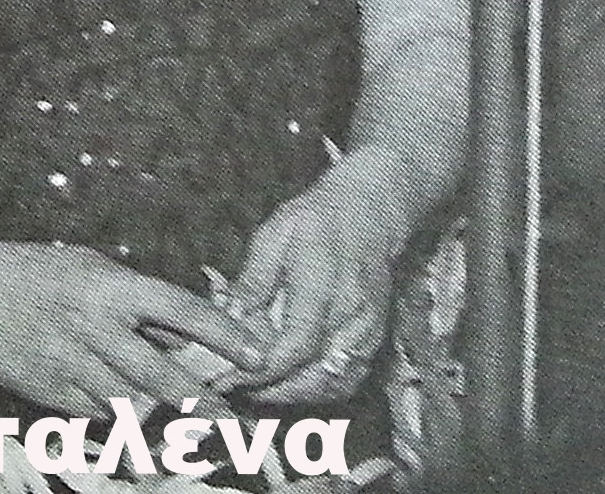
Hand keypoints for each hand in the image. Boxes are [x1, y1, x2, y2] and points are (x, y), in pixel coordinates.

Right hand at [0, 239, 266, 416]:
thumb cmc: (46, 273)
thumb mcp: (96, 270)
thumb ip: (140, 302)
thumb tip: (193, 335)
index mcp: (111, 285)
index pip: (181, 311)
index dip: (223, 336)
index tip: (255, 355)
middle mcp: (93, 324)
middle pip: (160, 372)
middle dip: (202, 399)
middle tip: (235, 417)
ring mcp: (68, 361)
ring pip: (130, 402)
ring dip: (162, 413)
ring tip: (191, 423)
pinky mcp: (48, 391)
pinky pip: (96, 413)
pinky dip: (116, 414)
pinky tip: (125, 410)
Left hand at [225, 163, 407, 403]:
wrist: (369, 211)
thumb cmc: (316, 220)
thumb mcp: (275, 234)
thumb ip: (253, 280)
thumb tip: (229, 319)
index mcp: (324, 283)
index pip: (296, 345)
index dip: (262, 368)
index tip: (229, 374)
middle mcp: (352, 314)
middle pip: (315, 375)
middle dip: (273, 389)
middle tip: (237, 385)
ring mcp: (368, 331)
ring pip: (333, 385)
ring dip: (295, 394)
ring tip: (259, 386)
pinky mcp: (375, 340)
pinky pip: (347, 380)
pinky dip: (318, 389)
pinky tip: (291, 380)